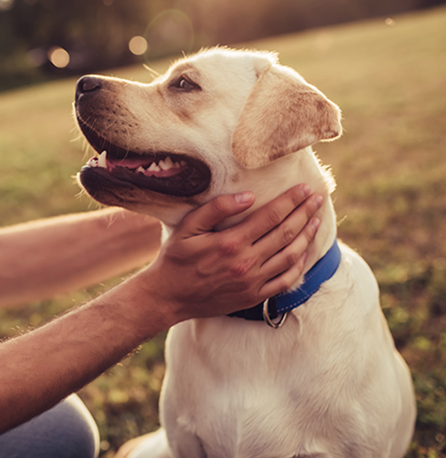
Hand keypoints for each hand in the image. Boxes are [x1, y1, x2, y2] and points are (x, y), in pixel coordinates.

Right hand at [140, 184, 323, 322]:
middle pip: (286, 233)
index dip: (291, 200)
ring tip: (316, 220)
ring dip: (307, 236)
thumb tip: (248, 196)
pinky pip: (285, 281)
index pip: (271, 216)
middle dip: (305, 213)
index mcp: (231, 242)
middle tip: (318, 199)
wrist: (168, 297)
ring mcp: (252, 282)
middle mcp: (246, 263)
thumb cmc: (175, 258)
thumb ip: (216, 209)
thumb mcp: (188, 227)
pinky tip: (304, 252)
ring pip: (290, 256)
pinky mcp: (253, 297)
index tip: (305, 188)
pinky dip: (299, 265)